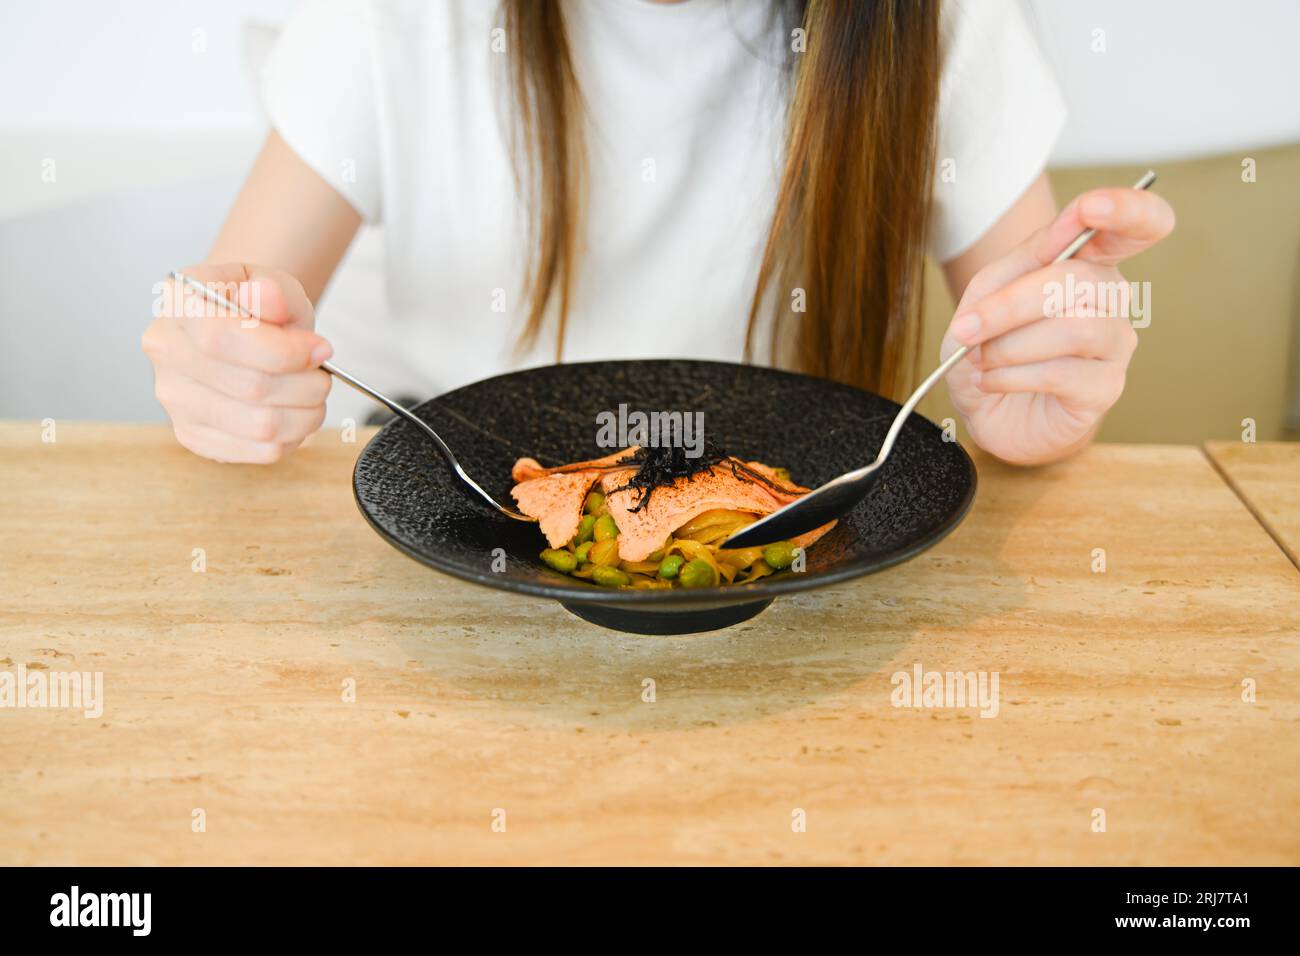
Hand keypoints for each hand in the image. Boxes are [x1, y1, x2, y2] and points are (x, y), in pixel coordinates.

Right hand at [142, 264, 332, 462]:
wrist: (242, 329)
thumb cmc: (257, 306)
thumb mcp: (273, 283)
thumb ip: (274, 290)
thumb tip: (267, 296)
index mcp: (178, 303)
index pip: (221, 339)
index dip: (284, 352)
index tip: (321, 350)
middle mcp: (166, 352)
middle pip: (249, 388)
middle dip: (306, 385)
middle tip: (322, 375)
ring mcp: (174, 399)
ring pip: (260, 426)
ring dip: (306, 415)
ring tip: (314, 394)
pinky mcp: (193, 435)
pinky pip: (258, 451)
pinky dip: (293, 436)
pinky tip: (295, 414)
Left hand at [940, 186, 1174, 464]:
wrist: (986, 411)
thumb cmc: (992, 349)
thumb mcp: (986, 296)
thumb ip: (1018, 262)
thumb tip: (1059, 233)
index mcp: (1089, 265)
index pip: (1138, 226)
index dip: (1126, 209)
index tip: (1090, 207)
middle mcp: (1113, 300)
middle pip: (1080, 279)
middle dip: (1011, 304)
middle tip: (967, 328)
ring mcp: (1115, 346)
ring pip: (1074, 328)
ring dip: (1009, 345)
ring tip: (978, 359)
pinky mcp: (1105, 389)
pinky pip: (1063, 373)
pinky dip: (1012, 376)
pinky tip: (991, 381)